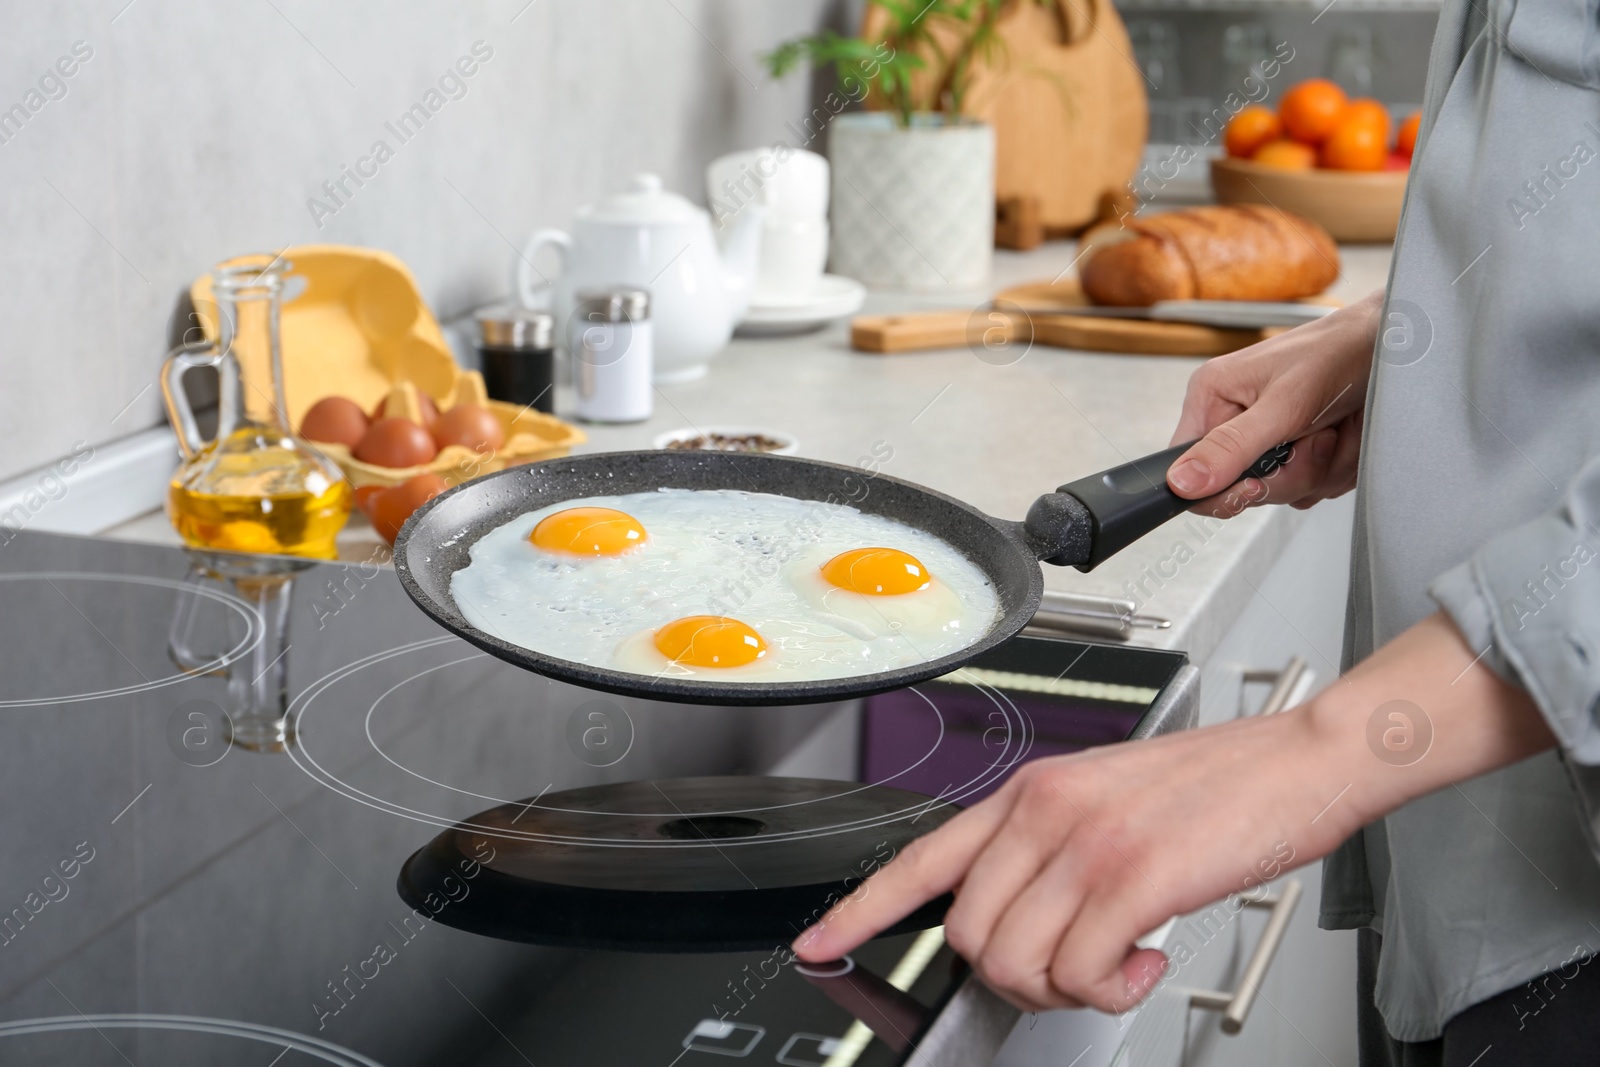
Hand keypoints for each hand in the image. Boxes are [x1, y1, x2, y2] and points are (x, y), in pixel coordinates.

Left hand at [793, 614, 1552, 1013]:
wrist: (1298, 759)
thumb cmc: (1214, 785)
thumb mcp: (1104, 800)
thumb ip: (1048, 849)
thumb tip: (1016, 921)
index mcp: (1029, 792)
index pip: (920, 858)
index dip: (859, 910)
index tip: (821, 942)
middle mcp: (1042, 811)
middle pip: (967, 934)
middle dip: (1013, 977)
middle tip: (1071, 970)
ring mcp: (1083, 842)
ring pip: (1013, 960)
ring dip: (1062, 988)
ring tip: (1114, 963)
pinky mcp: (1132, 875)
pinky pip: (1078, 973)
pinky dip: (1109, 990)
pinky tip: (1143, 961)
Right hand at [1167, 289, 1383, 509]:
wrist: (1392, 344)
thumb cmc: (1338, 353)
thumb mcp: (1282, 404)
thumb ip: (1230, 448)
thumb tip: (1179, 483)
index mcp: (1212, 399)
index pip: (1187, 471)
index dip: (1220, 490)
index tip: (1257, 485)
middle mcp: (1234, 419)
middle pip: (1241, 489)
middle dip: (1291, 472)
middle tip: (1315, 437)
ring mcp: (1268, 437)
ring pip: (1283, 490)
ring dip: (1322, 467)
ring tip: (1335, 426)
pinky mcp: (1299, 448)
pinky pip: (1311, 485)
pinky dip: (1337, 465)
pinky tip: (1344, 432)